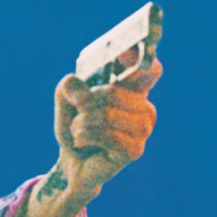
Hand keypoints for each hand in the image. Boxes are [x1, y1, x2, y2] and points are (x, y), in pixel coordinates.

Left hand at [53, 52, 162, 201]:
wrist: (72, 162)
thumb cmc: (76, 128)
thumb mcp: (66, 102)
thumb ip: (68, 87)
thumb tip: (79, 90)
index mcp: (134, 90)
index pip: (150, 69)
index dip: (138, 60)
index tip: (119, 54)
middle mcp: (144, 107)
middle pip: (113, 92)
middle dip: (86, 104)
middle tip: (78, 114)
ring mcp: (143, 130)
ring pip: (109, 115)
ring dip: (84, 123)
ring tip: (78, 130)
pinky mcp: (135, 151)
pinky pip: (109, 136)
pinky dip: (87, 137)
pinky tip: (81, 142)